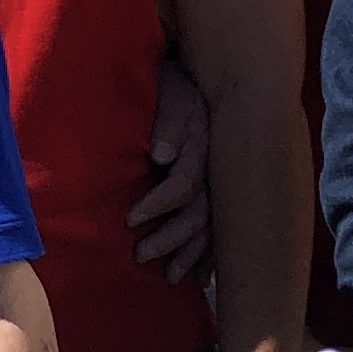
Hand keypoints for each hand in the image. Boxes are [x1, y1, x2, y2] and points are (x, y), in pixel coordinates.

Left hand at [128, 57, 212, 281]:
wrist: (193, 74)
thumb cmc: (170, 83)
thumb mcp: (167, 92)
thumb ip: (167, 121)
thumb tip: (162, 155)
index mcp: (203, 147)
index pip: (183, 185)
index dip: (158, 204)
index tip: (129, 219)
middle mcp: (217, 170)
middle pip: (199, 215)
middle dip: (171, 239)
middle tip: (140, 256)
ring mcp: (222, 183)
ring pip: (213, 228)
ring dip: (192, 254)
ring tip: (170, 277)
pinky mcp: (222, 190)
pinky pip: (222, 230)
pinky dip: (212, 255)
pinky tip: (203, 276)